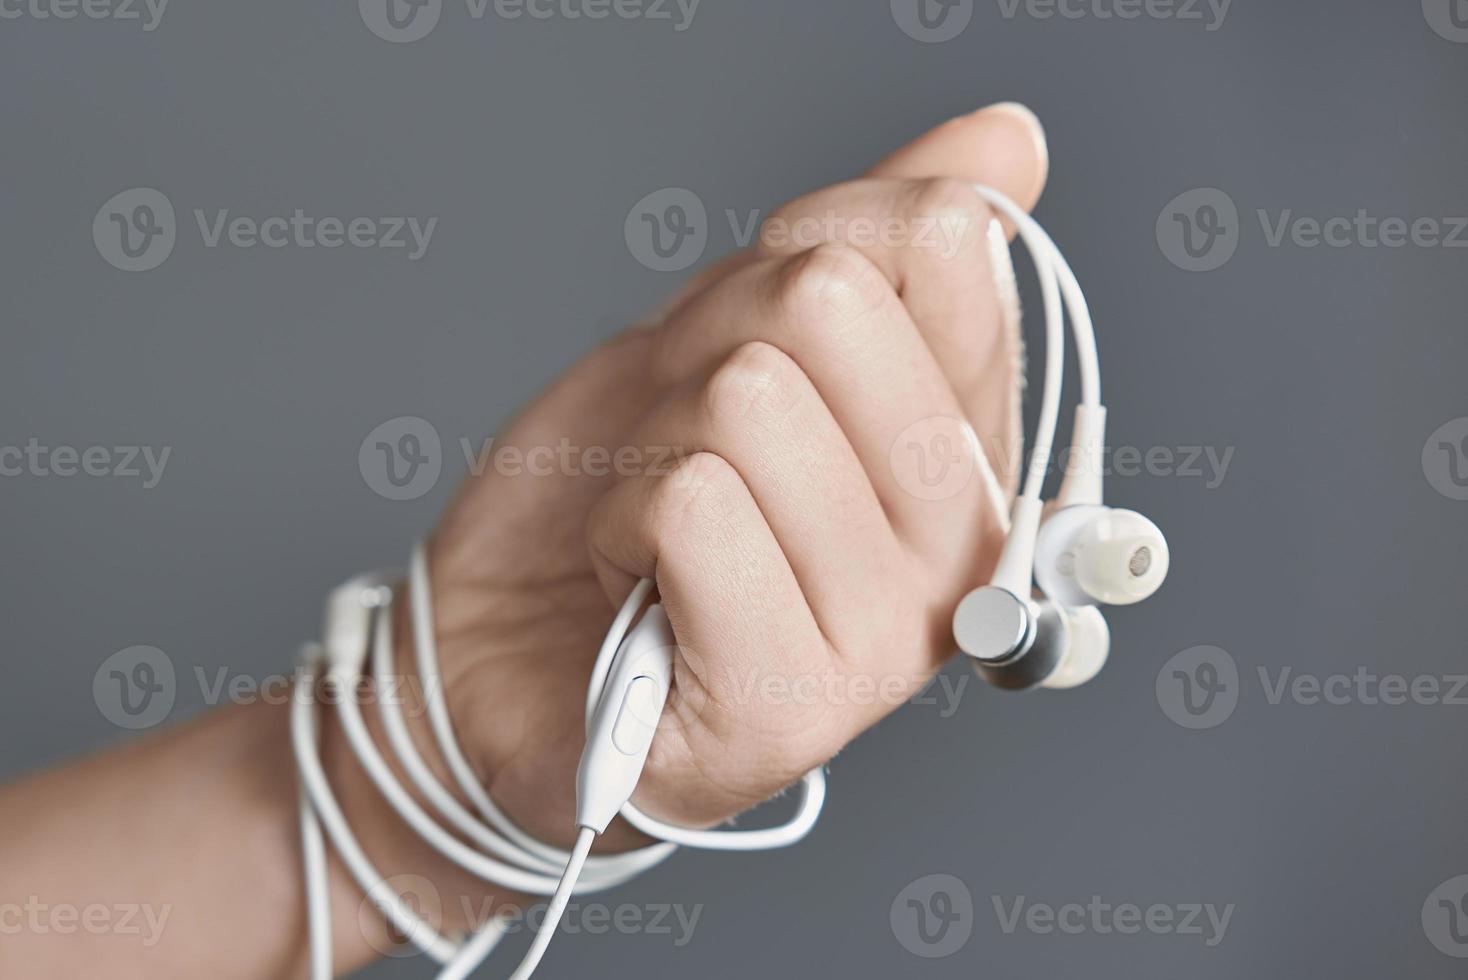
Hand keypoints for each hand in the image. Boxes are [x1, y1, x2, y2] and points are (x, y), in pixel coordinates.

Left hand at [414, 103, 1048, 848]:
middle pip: (828, 300)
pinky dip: (618, 516)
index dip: (792, 246)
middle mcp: (960, 546)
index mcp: (967, 446)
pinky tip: (635, 587)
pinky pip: (693, 500)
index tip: (739, 333)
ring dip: (651, 441)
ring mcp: (886, 636)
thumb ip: (872, 242)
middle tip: (677, 439)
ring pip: (748, 395)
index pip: (940, 241)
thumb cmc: (621, 501)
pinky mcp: (790, 705)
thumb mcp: (730, 338)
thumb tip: (1008, 138)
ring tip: (656, 523)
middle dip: (699, 342)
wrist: (500, 657)